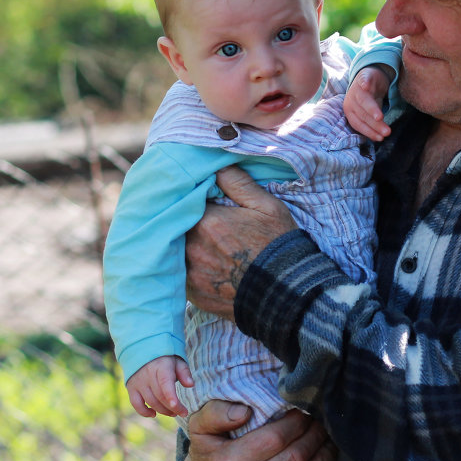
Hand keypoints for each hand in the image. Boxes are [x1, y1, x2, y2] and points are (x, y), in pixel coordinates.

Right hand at [125, 355, 193, 418]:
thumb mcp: (177, 361)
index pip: (165, 383)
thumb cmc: (164, 358)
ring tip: (172, 413)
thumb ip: (184, 372)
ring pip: (150, 401)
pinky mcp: (131, 388)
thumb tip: (190, 384)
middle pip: (160, 396)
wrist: (143, 350)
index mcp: (161, 366)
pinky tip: (153, 414)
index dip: (171, 397)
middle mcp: (147, 374)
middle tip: (182, 412)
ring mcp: (138, 382)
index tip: (179, 408)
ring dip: (162, 411)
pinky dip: (144, 412)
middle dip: (172, 408)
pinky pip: (136, 404)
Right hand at [183, 401, 337, 460]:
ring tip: (328, 443)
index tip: (304, 410)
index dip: (297, 421)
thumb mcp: (199, 427)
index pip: (277, 437)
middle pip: (294, 458)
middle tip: (320, 423)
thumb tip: (245, 411)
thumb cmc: (206, 454)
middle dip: (314, 436)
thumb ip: (216, 412)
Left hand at [186, 166, 297, 320]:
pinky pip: (179, 276)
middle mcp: (192, 248)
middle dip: (185, 223)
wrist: (285, 293)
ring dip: (183, 246)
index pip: (186, 203)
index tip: (202, 201)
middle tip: (202, 224)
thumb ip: (238, 183)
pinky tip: (203, 265)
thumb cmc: (277, 245)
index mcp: (208, 222)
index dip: (193, 201)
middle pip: (176, 228)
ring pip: (174, 252)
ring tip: (201, 245)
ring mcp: (190, 274)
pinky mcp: (193, 295)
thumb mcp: (266, 206)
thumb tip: (217, 165)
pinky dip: (187, 269)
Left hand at [344, 66, 391, 140]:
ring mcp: (357, 88)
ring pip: (364, 100)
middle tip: (386, 132)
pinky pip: (363, 80)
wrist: (369, 77)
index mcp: (350, 111)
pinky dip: (364, 83)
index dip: (369, 132)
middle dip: (375, 124)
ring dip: (371, 109)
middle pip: (362, 114)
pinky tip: (366, 86)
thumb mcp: (369, 112)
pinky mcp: (364, 76)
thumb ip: (372, 123)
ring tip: (380, 117)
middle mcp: (351, 100)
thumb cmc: (369, 99)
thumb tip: (379, 138)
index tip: (380, 138)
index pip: (358, 124)